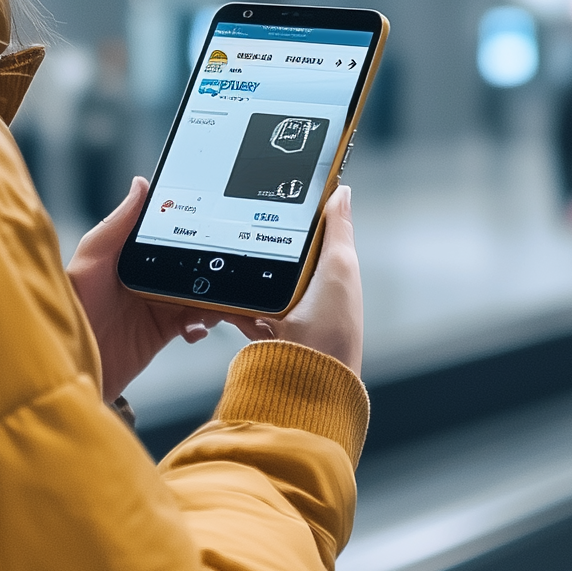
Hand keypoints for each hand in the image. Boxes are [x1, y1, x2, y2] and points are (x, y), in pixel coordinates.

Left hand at [69, 178, 224, 401]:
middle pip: (199, 265)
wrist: (73, 368)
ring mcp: (160, 303)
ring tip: (244, 309)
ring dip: (228, 301)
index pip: (177, 232)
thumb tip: (141, 183)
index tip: (231, 223)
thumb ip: (118, 225)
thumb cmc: (72, 308)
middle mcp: (151, 275)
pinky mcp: (165, 331)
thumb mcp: (92, 260)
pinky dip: (207, 324)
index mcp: (135, 252)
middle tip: (251, 272)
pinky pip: (198, 322)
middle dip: (226, 268)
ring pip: (207, 294)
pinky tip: (198, 329)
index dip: (204, 227)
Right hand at [248, 185, 363, 376]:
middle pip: (276, 254)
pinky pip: (241, 307)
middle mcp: (312, 290)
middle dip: (258, 246)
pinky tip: (227, 305)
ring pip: (255, 280)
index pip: (311, 232)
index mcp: (332, 271)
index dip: (294, 214)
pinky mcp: (264, 329)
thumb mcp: (339, 267)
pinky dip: (234, 307)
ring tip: (229, 271)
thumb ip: (338, 228)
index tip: (271, 194)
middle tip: (239, 233)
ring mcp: (287, 311)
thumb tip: (344, 190)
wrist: (304, 380)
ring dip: (243, 280)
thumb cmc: (333, 328)